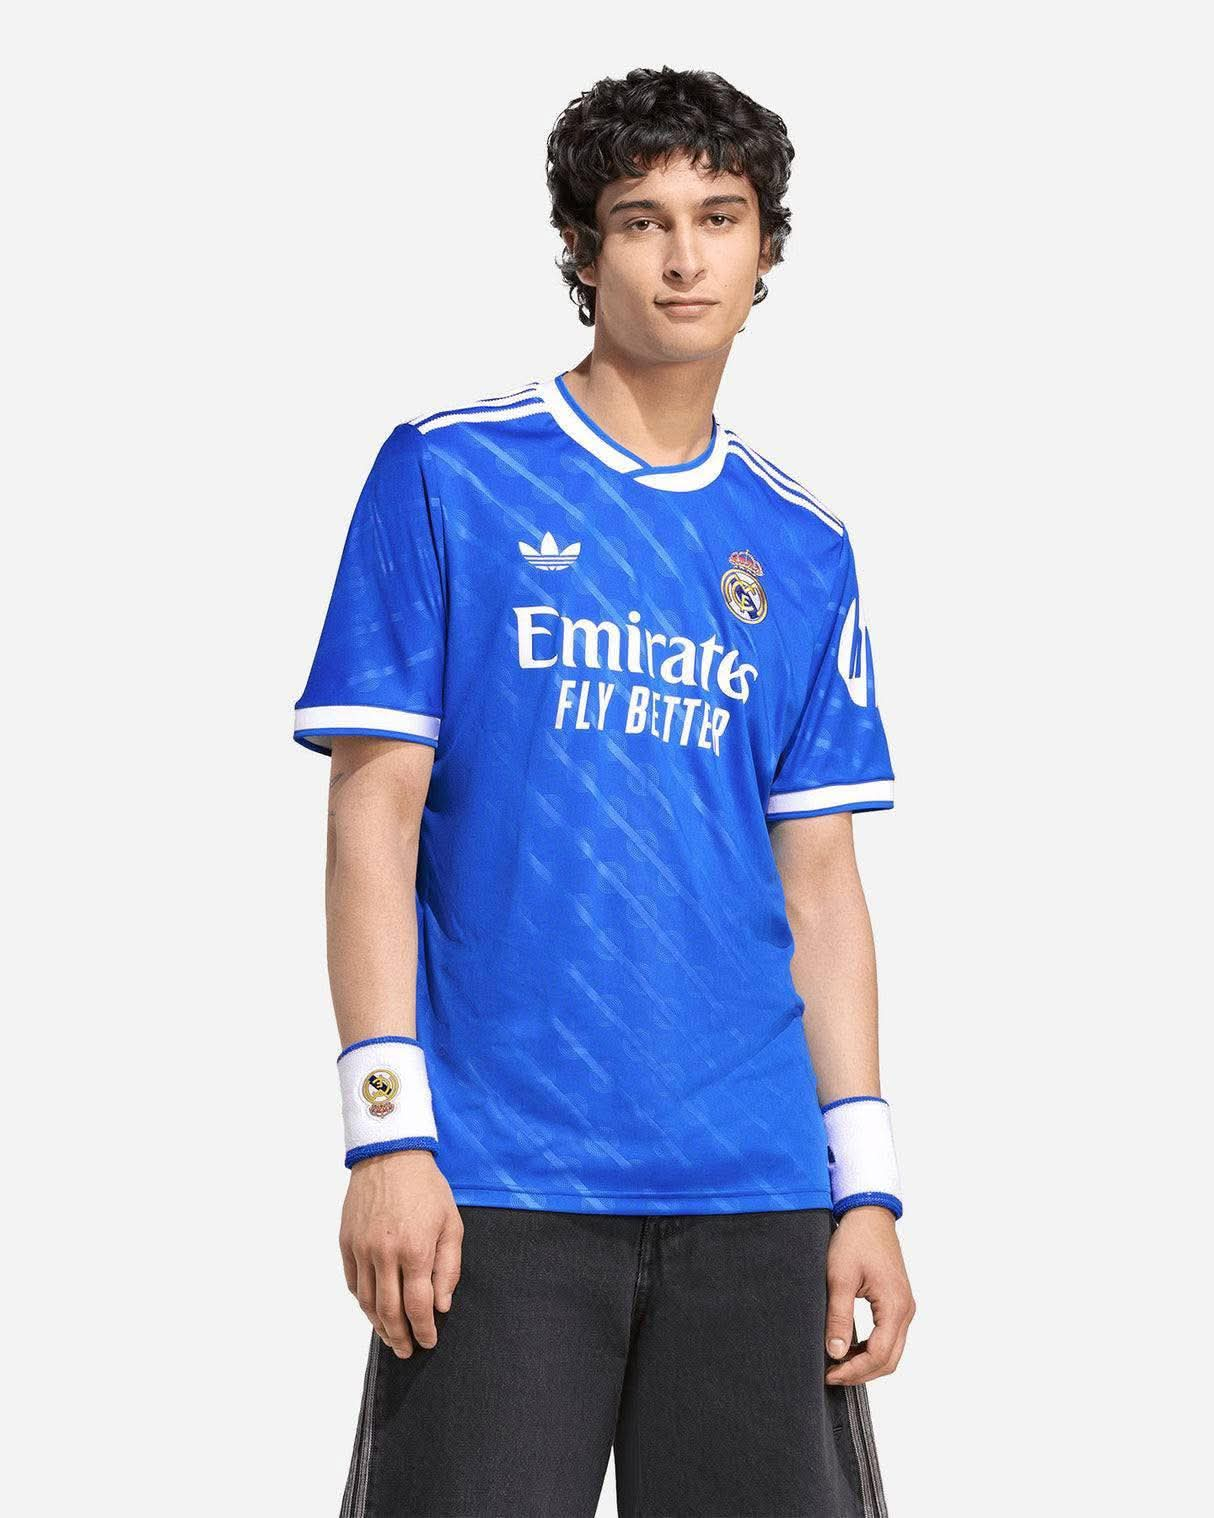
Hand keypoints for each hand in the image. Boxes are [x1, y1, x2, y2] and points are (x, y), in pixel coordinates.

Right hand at [339, 1149, 463, 1358]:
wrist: (390, 1155)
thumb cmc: (426, 1188)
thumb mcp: (451, 1223)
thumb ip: (448, 1267)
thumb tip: (442, 1304)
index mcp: (415, 1250)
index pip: (418, 1306)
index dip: (424, 1330)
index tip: (428, 1341)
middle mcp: (385, 1254)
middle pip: (389, 1312)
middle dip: (400, 1337)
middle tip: (407, 1350)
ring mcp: (362, 1249)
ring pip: (368, 1302)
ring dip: (379, 1325)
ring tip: (391, 1337)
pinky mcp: (346, 1243)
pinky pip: (353, 1283)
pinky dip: (363, 1302)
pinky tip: (373, 1309)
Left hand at [823, 1206, 914, 1384]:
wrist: (868, 1214)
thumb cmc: (855, 1240)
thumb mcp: (840, 1278)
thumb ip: (839, 1317)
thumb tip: (836, 1353)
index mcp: (895, 1306)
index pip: (878, 1355)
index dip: (853, 1371)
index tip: (829, 1374)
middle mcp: (905, 1310)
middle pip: (888, 1359)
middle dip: (861, 1373)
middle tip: (832, 1375)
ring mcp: (904, 1307)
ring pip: (891, 1351)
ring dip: (866, 1362)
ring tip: (838, 1364)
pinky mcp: (897, 1302)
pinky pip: (889, 1336)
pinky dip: (871, 1348)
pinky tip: (850, 1348)